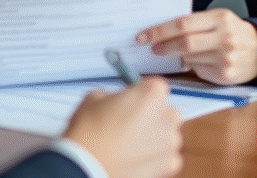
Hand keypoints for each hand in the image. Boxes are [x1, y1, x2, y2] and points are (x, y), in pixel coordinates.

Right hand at [63, 77, 182, 177]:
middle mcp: (166, 115)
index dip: (144, 95)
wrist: (86, 168)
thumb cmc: (88, 135)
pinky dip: (156, 160)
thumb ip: (114, 96)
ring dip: (156, 139)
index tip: (135, 103)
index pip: (157, 88)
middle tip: (132, 126)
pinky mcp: (170, 164)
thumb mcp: (94, 99)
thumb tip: (117, 101)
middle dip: (153, 118)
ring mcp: (170, 141)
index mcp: (150, 94)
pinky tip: (136, 160)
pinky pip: (168, 158)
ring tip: (131, 146)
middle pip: (167, 112)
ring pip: (169, 136)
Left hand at [136, 8, 256, 85]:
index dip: (160, 31)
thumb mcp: (219, 20)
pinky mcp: (225, 75)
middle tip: (151, 47)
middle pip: (184, 43)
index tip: (144, 35)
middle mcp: (224, 38)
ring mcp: (226, 58)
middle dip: (163, 46)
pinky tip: (197, 62)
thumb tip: (163, 30)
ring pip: (189, 58)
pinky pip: (198, 71)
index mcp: (220, 18)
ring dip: (179, 57)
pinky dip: (192, 66)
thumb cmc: (234, 33)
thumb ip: (196, 23)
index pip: (183, 24)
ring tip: (178, 53)